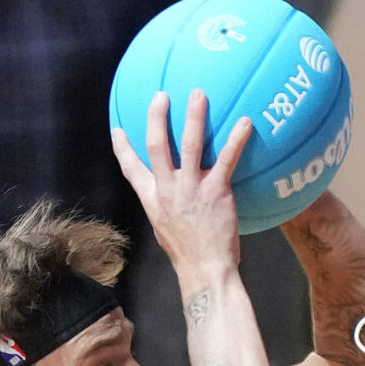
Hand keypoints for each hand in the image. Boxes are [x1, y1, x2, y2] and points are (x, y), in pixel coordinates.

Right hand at [111, 91, 250, 289]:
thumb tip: (172, 195)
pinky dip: (236, 139)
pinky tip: (245, 122)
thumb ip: (166, 206)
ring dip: (193, 117)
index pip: (130, 169)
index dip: (122, 147)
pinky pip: (226, 159)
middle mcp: (168, 190)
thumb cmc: (188, 254)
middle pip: (156, 145)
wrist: (205, 271)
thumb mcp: (166, 229)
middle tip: (161, 95)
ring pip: (189, 145)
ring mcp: (191, 189)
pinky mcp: (216, 191)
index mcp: (153, 199)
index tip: (118, 129)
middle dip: (156, 117)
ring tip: (199, 94)